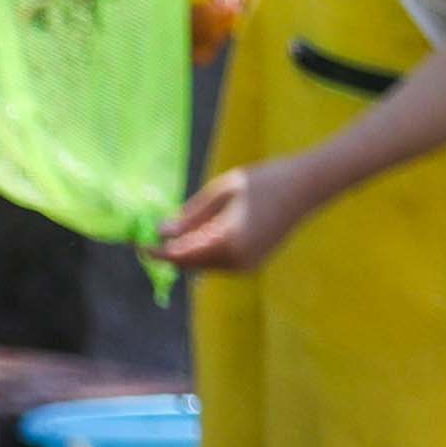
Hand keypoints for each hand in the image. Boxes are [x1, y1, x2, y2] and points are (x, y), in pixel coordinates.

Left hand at [156, 158, 315, 275]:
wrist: (307, 187)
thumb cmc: (264, 181)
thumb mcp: (222, 191)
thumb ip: (191, 215)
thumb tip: (162, 232)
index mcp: (228, 241)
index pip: (181, 254)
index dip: (157, 252)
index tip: (138, 245)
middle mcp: (238, 261)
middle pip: (190, 264)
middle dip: (169, 253)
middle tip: (149, 238)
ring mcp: (247, 265)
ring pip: (203, 265)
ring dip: (186, 253)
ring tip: (172, 232)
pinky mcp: (253, 264)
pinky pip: (218, 263)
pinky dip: (204, 252)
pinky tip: (197, 235)